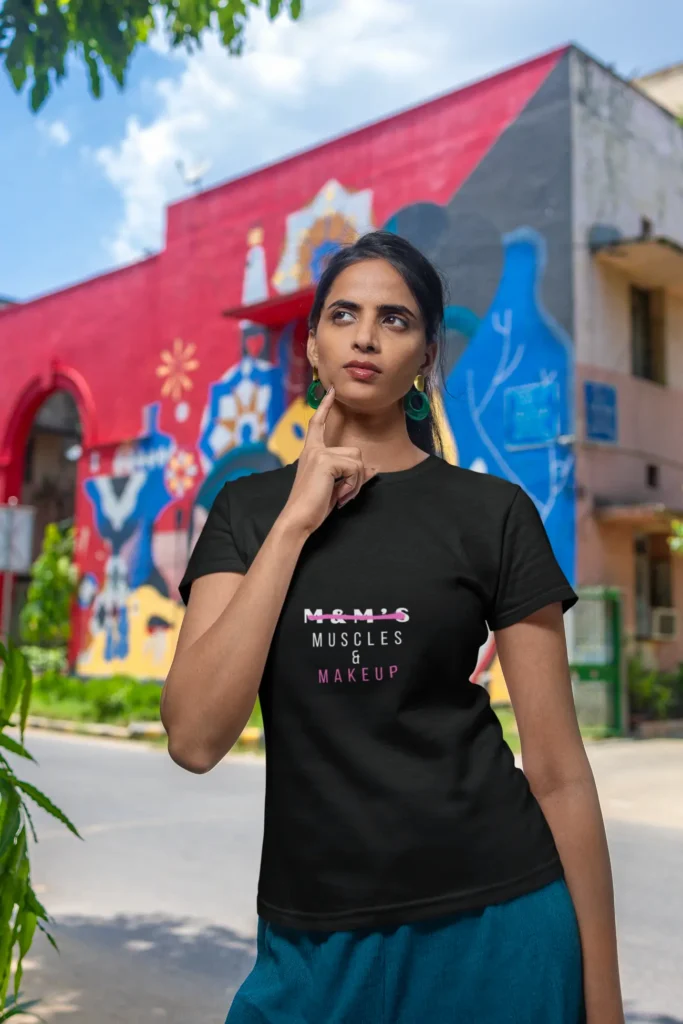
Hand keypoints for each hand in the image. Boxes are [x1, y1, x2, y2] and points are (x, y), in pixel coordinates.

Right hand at [279, 386, 375, 535]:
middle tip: (344, 494)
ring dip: (356, 482)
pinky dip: (353, 486)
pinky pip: (355, 469)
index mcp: (311, 453)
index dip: (325, 407)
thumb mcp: (336, 487)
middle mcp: (314, 449)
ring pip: (358, 460)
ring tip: (340, 496)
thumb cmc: (314, 506)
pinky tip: (340, 496)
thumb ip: (352, 475)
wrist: (298, 519)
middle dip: (358, 475)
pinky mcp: (325, 461)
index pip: (318, 424)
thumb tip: (375, 468)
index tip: (331, 390)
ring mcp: (319, 453)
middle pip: (355, 451)